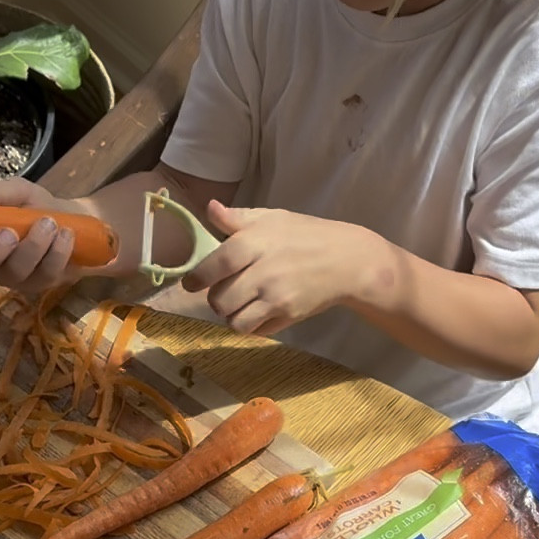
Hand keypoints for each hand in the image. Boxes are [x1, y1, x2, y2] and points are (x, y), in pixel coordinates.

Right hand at [0, 176, 83, 294]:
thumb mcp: (18, 191)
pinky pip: (44, 276)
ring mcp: (13, 277)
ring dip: (32, 247)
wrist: (75, 218)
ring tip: (50, 223)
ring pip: (13, 273)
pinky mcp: (39, 285)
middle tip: (11, 232)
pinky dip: (57, 253)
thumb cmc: (35, 205)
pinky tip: (66, 235)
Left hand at [182, 201, 380, 333]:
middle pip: (219, 299)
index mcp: (255, 242)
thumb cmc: (306, 235)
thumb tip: (210, 209)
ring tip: (240, 304)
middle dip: (216, 298)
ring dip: (232, 315)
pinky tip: (258, 312)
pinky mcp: (288, 315)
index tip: (191, 283)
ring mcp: (276, 296)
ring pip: (234, 320)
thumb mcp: (273, 218)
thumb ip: (238, 219)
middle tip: (224, 292)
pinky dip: (250, 325)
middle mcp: (263, 271)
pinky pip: (254, 330)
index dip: (197, 278)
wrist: (348, 260)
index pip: (214, 265)